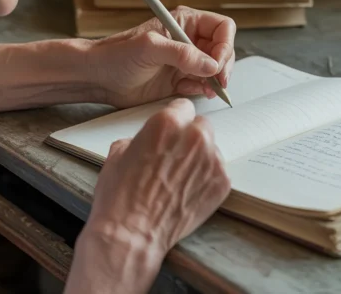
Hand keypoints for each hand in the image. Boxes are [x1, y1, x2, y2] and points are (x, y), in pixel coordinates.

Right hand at [73, 99, 231, 287]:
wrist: (131, 234)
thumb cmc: (119, 195)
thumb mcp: (118, 153)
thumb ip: (141, 137)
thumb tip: (150, 139)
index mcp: (167, 123)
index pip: (183, 107)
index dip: (176, 119)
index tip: (173, 131)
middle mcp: (194, 137)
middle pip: (202, 125)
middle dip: (190, 136)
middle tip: (176, 156)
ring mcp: (212, 161)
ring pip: (211, 148)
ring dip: (200, 157)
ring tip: (180, 178)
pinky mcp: (222, 183)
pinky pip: (218, 170)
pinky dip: (206, 178)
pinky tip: (188, 191)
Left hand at [87, 6, 235, 107]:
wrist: (99, 77)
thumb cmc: (117, 55)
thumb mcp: (150, 48)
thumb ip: (182, 54)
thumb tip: (211, 65)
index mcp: (184, 22)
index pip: (222, 28)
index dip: (225, 45)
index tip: (217, 64)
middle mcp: (188, 40)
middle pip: (223, 50)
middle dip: (223, 66)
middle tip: (218, 82)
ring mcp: (185, 61)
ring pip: (215, 70)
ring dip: (214, 81)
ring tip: (204, 89)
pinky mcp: (179, 80)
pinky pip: (201, 85)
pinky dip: (201, 90)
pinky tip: (188, 91)